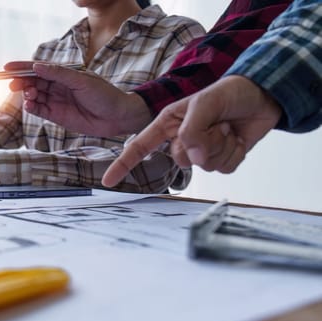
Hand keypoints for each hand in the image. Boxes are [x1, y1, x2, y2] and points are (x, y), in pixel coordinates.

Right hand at [5, 61, 150, 136]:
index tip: (6, 68)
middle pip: (33, 82)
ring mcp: (56, 101)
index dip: (22, 67)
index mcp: (63, 73)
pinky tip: (29, 105)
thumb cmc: (104, 94)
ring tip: (28, 95)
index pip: (38, 68)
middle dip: (21, 82)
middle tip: (13, 85)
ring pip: (34, 96)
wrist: (117, 116)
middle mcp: (57, 86)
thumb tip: (37, 66)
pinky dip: (31, 107)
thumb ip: (58, 74)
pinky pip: (39, 110)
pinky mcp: (56, 116)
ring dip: (27, 95)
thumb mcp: (81, 80)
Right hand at [102, 76, 281, 187]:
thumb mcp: (204, 102)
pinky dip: (234, 153)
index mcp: (168, 123)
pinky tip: (237, 137)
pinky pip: (224, 168)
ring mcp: (203, 151)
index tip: (107, 181)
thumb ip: (193, 129)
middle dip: (202, 143)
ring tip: (227, 126)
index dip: (122, 164)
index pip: (139, 146)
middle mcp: (182, 139)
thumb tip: (194, 157)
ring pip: (205, 166)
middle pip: (181, 159)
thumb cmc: (229, 91)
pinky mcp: (222, 158)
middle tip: (217, 123)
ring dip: (222, 146)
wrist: (262, 95)